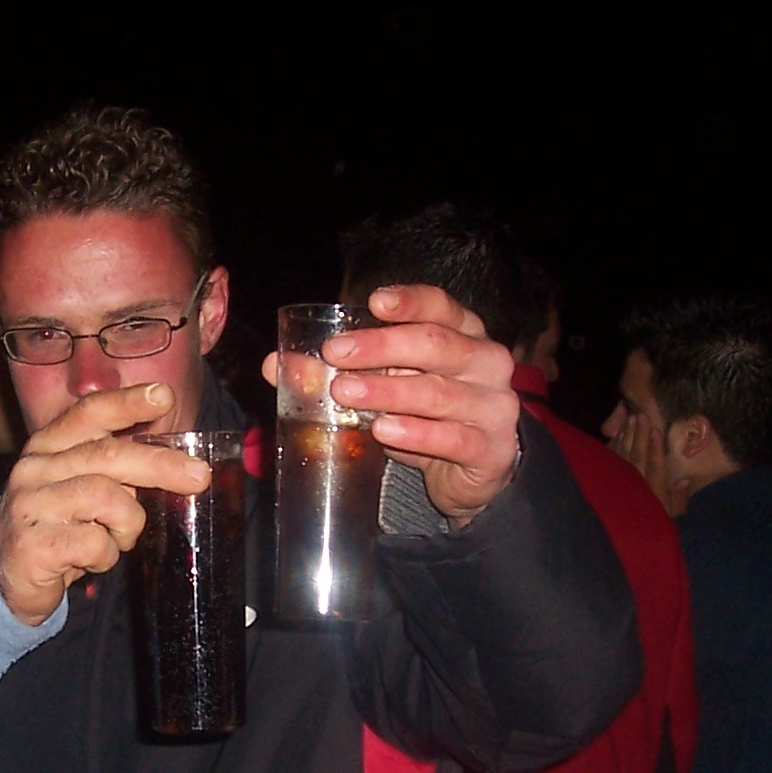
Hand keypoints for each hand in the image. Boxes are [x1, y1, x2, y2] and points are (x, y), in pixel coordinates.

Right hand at [0, 382, 210, 625]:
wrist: (2, 579)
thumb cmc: (56, 528)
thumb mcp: (79, 488)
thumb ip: (113, 469)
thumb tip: (174, 460)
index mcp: (48, 446)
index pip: (89, 413)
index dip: (127, 403)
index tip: (163, 396)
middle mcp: (35, 468)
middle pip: (108, 455)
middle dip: (160, 464)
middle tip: (198, 476)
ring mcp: (30, 505)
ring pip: (107, 499)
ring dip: (128, 524)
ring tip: (119, 538)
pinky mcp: (31, 545)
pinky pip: (94, 543)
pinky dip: (107, 555)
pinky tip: (93, 560)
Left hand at [263, 285, 522, 526]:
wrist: (474, 471)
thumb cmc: (428, 414)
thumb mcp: (389, 385)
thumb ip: (342, 371)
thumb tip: (276, 365)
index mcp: (465, 334)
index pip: (442, 306)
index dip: (410, 301)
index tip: (372, 303)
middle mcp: (487, 362)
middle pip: (435, 344)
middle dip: (381, 346)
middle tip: (335, 354)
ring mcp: (494, 405)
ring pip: (439, 392)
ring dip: (388, 391)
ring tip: (346, 393)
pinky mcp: (491, 449)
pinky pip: (451, 437)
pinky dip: (415, 433)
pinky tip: (383, 430)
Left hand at [609, 404, 683, 517]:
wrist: (621, 539)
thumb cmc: (650, 526)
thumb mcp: (669, 520)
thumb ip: (677, 501)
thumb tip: (684, 480)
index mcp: (652, 496)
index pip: (655, 470)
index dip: (655, 450)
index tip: (657, 431)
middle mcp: (634, 487)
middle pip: (637, 458)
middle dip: (639, 436)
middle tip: (641, 416)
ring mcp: (616, 483)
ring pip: (621, 455)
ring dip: (626, 436)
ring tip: (630, 418)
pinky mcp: (603, 480)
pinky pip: (608, 459)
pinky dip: (613, 445)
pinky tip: (617, 432)